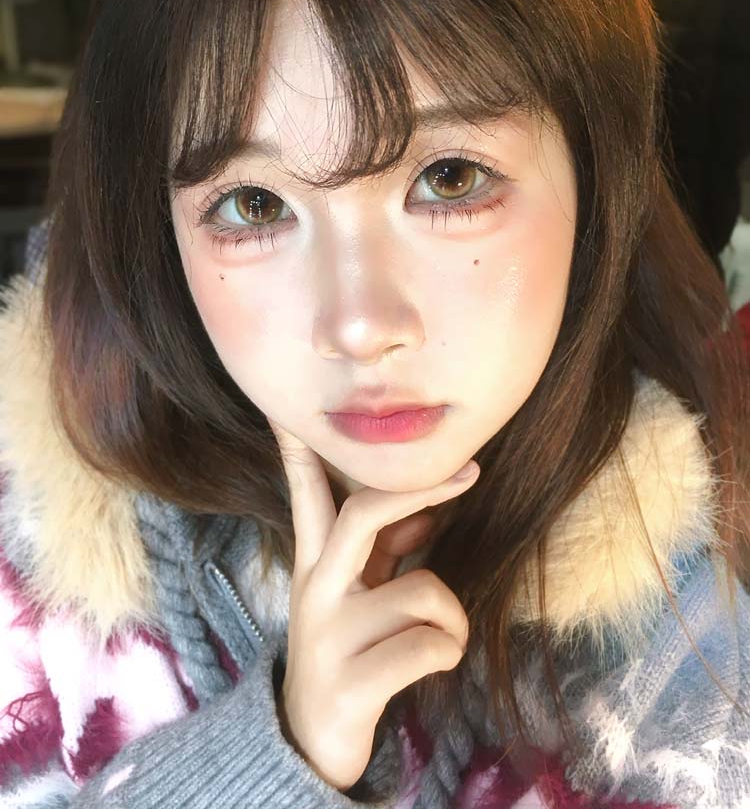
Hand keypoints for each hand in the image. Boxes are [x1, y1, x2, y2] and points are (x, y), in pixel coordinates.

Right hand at [267, 418, 479, 791]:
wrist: (307, 742)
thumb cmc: (348, 652)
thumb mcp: (359, 596)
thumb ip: (385, 553)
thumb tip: (426, 512)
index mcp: (316, 565)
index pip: (306, 496)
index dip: (300, 453)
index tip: (291, 412)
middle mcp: (316, 591)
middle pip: (362, 516)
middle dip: (420, 489)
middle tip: (471, 472)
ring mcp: (330, 636)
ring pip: (422, 591)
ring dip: (453, 616)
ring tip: (443, 637)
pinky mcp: (351, 684)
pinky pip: (432, 645)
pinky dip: (451, 651)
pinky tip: (438, 663)